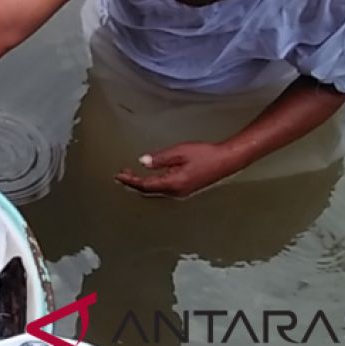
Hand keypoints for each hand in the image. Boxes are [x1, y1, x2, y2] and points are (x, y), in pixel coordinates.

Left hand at [114, 142, 242, 197]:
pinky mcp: (184, 189)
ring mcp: (180, 193)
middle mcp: (175, 192)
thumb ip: (160, 158)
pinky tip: (149, 177)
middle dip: (133, 183)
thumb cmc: (204, 155)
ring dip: (142, 184)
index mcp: (172, 184)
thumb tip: (143, 162)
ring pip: (155, 192)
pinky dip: (152, 184)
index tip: (119, 175)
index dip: (131, 180)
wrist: (225, 161)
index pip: (145, 185)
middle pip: (148, 191)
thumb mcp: (179, 152)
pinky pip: (163, 190)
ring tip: (131, 175)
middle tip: (121, 175)